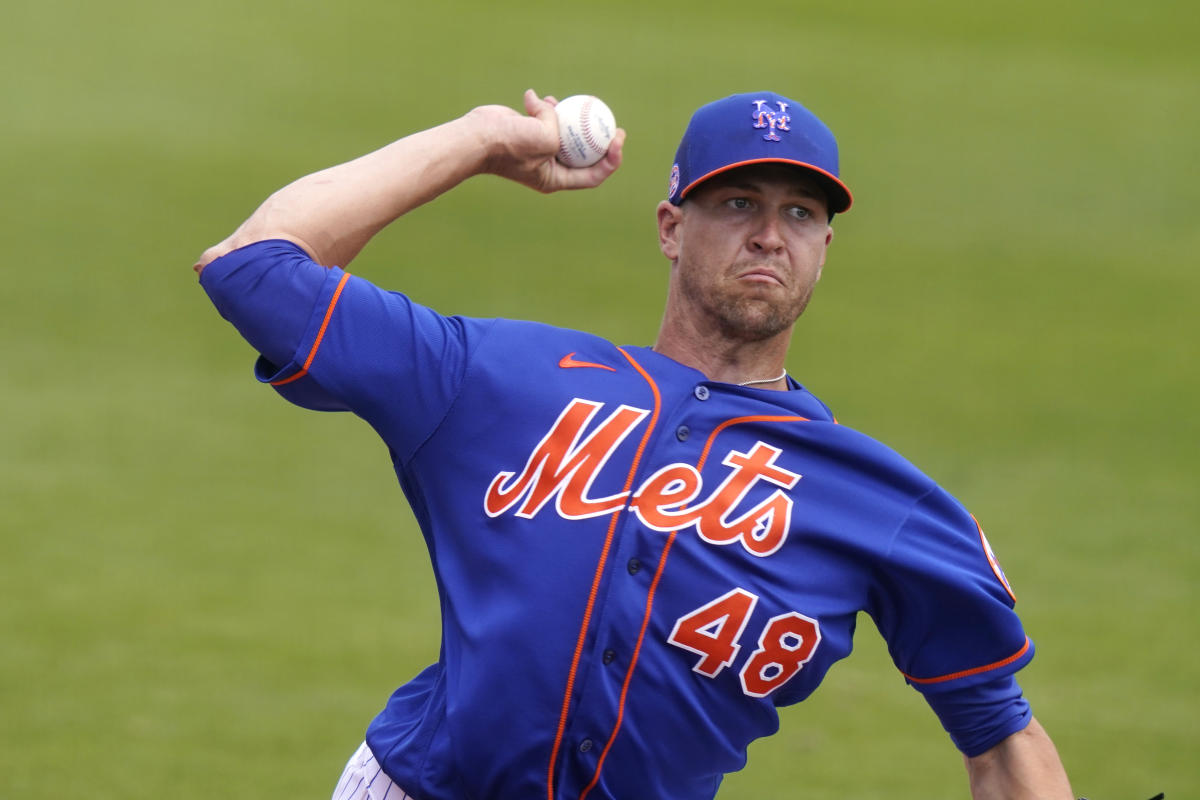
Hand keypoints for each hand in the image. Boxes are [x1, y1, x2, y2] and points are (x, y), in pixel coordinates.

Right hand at [472, 89, 624, 192]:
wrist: (477, 137)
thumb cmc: (510, 144)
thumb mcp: (544, 138)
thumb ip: (558, 126)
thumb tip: (554, 108)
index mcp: (556, 179)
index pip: (593, 175)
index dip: (611, 160)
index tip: (617, 140)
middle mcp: (550, 167)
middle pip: (584, 155)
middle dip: (599, 139)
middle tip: (613, 123)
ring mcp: (539, 149)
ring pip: (565, 133)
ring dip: (570, 118)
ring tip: (571, 103)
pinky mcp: (529, 132)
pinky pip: (546, 119)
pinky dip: (547, 108)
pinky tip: (541, 98)